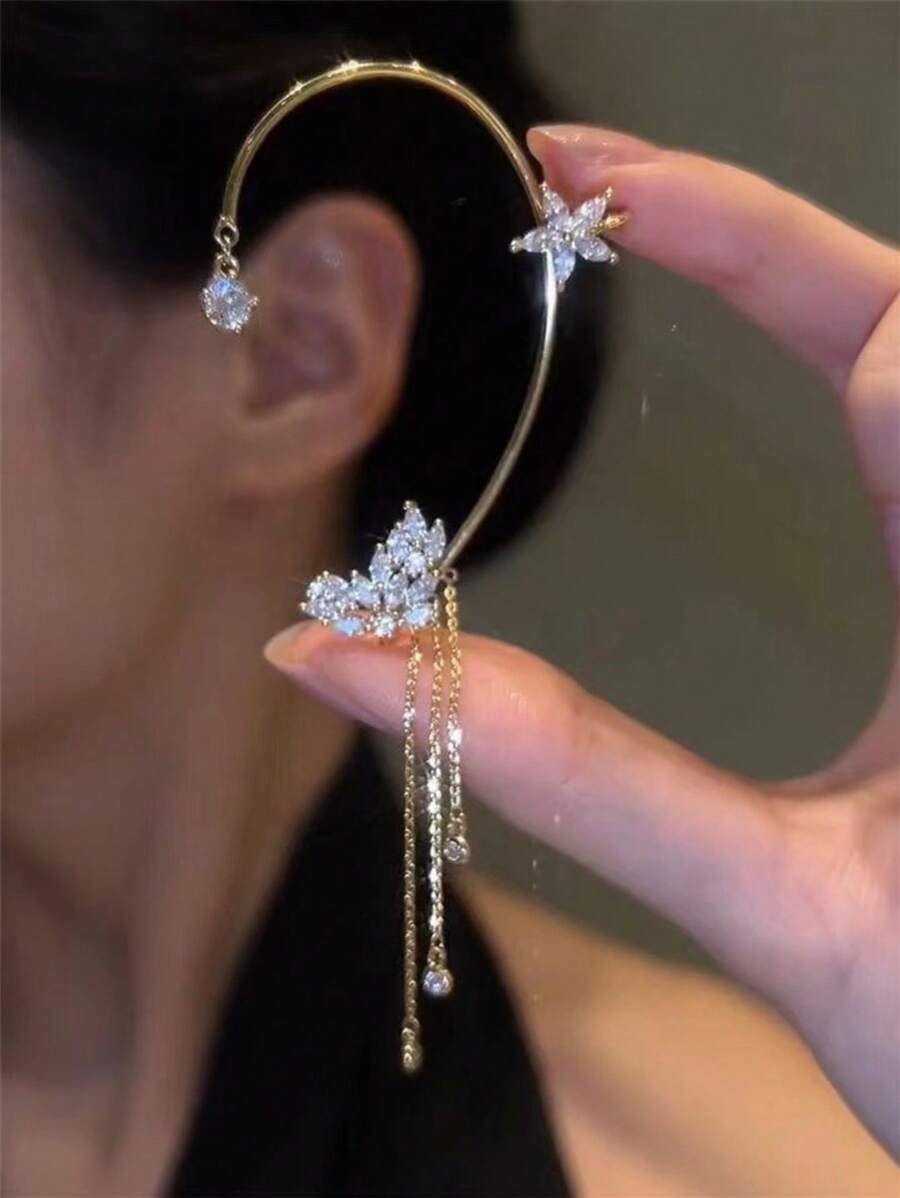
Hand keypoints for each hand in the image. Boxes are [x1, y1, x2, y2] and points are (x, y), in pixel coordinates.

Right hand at [266, 126, 899, 1156]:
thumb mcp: (777, 915)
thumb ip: (572, 778)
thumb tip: (336, 660)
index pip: (888, 341)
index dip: (737, 230)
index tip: (585, 176)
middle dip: (753, 234)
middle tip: (588, 192)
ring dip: (805, 284)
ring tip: (657, 240)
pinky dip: (853, 368)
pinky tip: (780, 363)